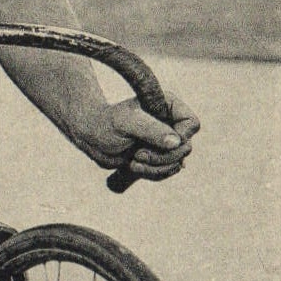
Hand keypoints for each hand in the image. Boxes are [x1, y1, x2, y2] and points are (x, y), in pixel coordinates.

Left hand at [84, 93, 199, 181]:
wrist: (90, 136)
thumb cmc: (105, 122)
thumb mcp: (127, 122)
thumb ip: (151, 130)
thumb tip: (176, 142)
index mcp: (168, 106)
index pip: (191, 124)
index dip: (181, 138)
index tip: (160, 144)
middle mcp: (170, 123)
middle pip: (185, 148)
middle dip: (162, 157)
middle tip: (139, 155)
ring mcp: (164, 141)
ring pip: (176, 164)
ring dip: (156, 169)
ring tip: (133, 162)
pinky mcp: (157, 156)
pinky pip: (165, 172)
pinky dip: (151, 174)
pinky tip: (133, 166)